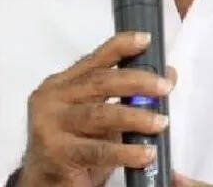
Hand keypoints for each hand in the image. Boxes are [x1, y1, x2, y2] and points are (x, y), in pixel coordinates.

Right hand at [18, 31, 174, 186]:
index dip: (120, 47)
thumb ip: (125, 96)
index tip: (146, 39)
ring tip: (160, 123)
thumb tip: (168, 75)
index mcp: (61, 84)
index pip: (93, 60)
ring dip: (135, 117)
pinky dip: (126, 151)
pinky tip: (146, 153)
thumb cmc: (76, 146)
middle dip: (136, 81)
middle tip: (164, 87)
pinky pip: (98, 149)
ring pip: (99, 114)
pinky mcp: (56, 152)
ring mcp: (50, 125)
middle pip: (99, 82)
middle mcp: (51, 99)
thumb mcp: (100, 117)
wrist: (44, 183)